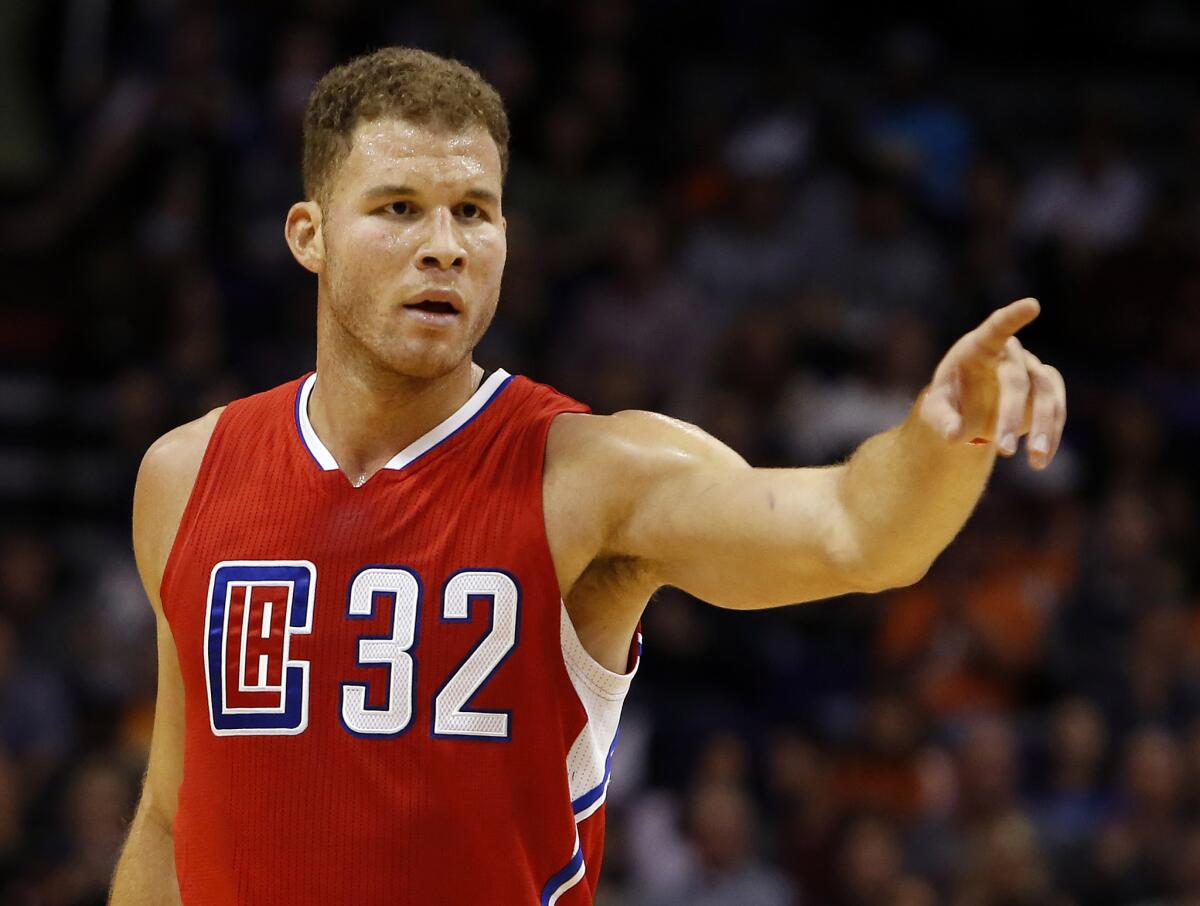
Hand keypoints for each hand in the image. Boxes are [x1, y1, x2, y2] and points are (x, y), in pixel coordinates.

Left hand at [918, 298, 1065, 469]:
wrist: (968, 409)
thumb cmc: (949, 401)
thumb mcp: (936, 411)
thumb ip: (941, 420)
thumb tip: (954, 435)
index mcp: (977, 348)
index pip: (996, 328)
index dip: (1012, 318)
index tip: (1033, 305)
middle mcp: (1010, 354)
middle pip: (1016, 380)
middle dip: (1010, 416)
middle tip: (1003, 450)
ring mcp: (1031, 369)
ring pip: (1047, 394)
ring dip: (1043, 428)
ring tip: (1034, 461)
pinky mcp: (1046, 390)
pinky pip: (1057, 408)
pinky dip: (1051, 434)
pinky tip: (1041, 458)